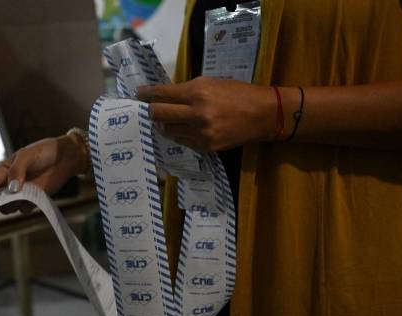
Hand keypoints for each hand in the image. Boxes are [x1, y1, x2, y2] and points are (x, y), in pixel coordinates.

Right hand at [0, 133, 86, 216]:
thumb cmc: (43, 152)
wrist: (65, 158)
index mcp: (1, 172)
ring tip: (29, 186)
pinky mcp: (32, 201)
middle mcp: (7, 186)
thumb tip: (11, 190)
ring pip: (8, 208)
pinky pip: (24, 209)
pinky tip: (39, 190)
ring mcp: (19, 195)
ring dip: (13, 203)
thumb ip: (18, 171)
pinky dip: (29, 204)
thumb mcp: (28, 156)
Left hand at [136, 76, 275, 150]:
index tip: (138, 93)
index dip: (146, 93)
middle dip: (151, 111)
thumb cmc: (238, 93)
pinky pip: (182, 141)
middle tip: (150, 109)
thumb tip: (166, 95)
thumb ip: (188, 89)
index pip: (162, 93)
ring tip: (167, 120)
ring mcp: (200, 132)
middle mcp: (196, 113)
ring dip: (164, 124)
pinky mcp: (206, 146)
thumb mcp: (212, 83)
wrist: (262, 114)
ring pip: (168, 130)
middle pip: (158, 114)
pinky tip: (182, 129)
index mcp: (197, 92)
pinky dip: (179, 134)